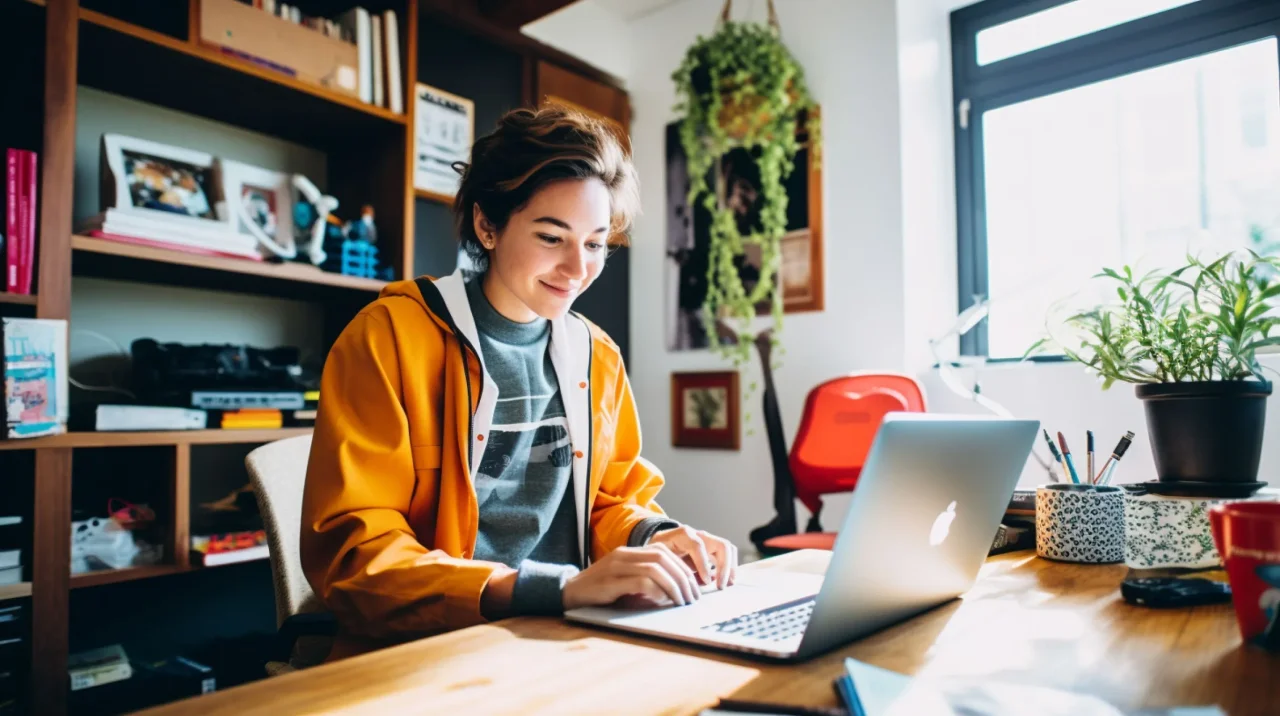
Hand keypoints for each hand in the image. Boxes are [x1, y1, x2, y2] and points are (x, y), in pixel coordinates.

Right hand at [562, 544, 701, 609]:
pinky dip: (656, 591)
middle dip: (683, 577)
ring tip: (682, 601)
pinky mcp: (610, 582)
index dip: (683, 567)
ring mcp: (616, 567)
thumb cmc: (599, 591)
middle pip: (663, 557)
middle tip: (693, 596)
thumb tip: (675, 591)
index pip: (664, 551)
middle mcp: (624, 555)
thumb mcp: (624, 580)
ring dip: (674, 586)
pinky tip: (661, 601)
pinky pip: (640, 581)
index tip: (693, 586)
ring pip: (655, 568)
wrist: (567, 593)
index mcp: (629, 551)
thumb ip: (645, 580)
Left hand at [648, 525, 737, 588]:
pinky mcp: (712, 548)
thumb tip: (696, 582)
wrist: (657, 544)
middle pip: (721, 545)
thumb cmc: (658, 553)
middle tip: (721, 586)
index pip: (699, 546)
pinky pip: (727, 555)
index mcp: (684, 535)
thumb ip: (674, 568)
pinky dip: (729, 567)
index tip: (705, 582)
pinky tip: (726, 581)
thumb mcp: (659, 558)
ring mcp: (708, 540)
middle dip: (724, 567)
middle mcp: (699, 535)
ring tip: (728, 584)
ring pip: (728, 549)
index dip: (703, 565)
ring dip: (730, 567)